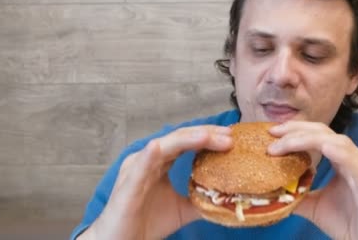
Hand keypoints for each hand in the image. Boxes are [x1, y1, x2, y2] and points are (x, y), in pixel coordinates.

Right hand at [78, 126, 232, 239]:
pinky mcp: (126, 187)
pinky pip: (138, 169)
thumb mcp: (183, 209)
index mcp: (159, 162)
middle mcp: (147, 160)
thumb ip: (202, 199)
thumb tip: (228, 197)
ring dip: (186, 140)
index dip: (209, 136)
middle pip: (179, 138)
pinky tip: (158, 147)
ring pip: (162, 147)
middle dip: (205, 134)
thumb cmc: (146, 222)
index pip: (187, 141)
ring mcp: (135, 170)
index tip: (231, 137)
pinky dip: (148, 157)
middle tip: (228, 135)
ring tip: (207, 136)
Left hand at [268, 121, 357, 239]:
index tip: (272, 133)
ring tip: (286, 143)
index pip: (318, 135)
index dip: (295, 130)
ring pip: (338, 142)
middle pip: (325, 132)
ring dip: (309, 140)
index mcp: (343, 158)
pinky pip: (356, 164)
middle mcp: (354, 157)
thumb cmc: (347, 222)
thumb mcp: (314, 205)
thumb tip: (271, 190)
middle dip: (297, 130)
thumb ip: (296, 194)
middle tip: (273, 133)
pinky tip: (325, 147)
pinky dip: (341, 153)